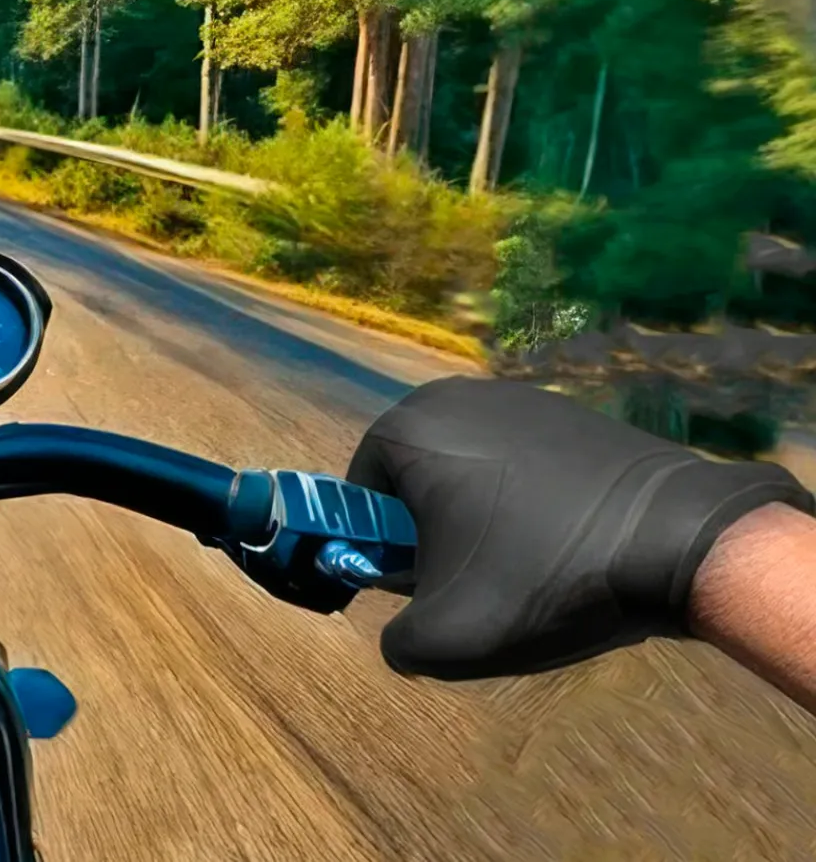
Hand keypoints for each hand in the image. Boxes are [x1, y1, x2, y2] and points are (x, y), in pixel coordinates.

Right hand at [347, 377, 811, 678]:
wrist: (679, 540)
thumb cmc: (543, 579)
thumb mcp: (447, 639)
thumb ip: (395, 642)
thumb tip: (402, 635)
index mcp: (405, 430)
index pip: (357, 499)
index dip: (385, 552)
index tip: (431, 585)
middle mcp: (451, 396)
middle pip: (413, 482)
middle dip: (434, 534)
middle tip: (477, 580)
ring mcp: (514, 395)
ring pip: (466, 473)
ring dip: (481, 520)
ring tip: (529, 564)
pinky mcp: (566, 408)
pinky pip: (518, 461)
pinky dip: (528, 501)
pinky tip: (565, 539)